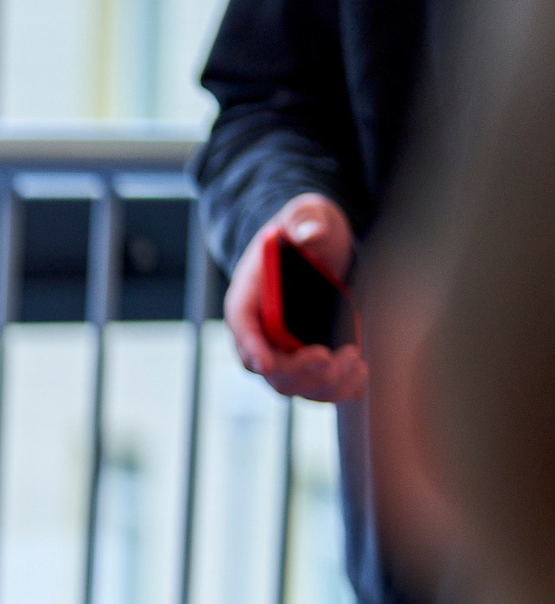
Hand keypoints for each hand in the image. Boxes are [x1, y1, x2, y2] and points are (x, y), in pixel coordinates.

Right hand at [225, 192, 368, 401]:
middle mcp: (260, 331)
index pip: (241, 326)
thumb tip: (310, 235)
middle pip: (267, 367)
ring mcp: (284, 349)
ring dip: (322, 383)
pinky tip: (361, 374)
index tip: (267, 361)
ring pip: (293, 385)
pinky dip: (338, 389)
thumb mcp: (305, 214)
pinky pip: (317, 387)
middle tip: (330, 357)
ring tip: (354, 361)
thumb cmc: (305, 229)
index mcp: (248, 297)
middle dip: (297, 370)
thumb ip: (304, 220)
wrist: (318, 247)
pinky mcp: (309, 358)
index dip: (251, 347)